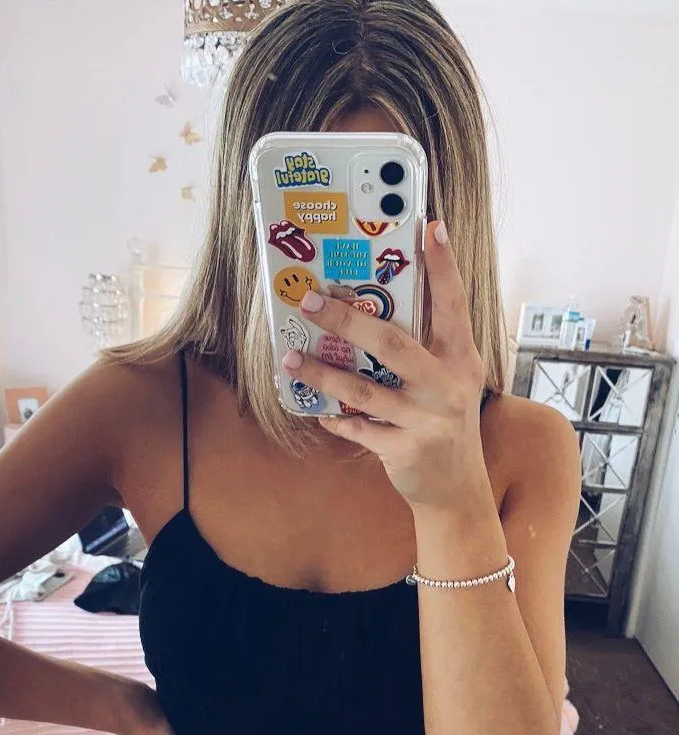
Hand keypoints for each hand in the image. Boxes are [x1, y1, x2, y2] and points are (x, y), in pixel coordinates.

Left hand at [282, 221, 488, 509]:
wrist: (457, 488)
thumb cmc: (444, 422)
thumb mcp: (449, 380)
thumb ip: (425, 347)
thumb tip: (374, 306)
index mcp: (461, 359)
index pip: (453, 304)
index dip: (443, 265)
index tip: (429, 226)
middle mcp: (447, 386)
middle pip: (392, 343)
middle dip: (346, 319)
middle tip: (310, 300)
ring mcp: (426, 420)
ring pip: (363, 390)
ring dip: (322, 373)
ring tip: (291, 359)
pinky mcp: (404, 450)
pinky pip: (357, 429)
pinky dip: (334, 418)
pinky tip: (315, 408)